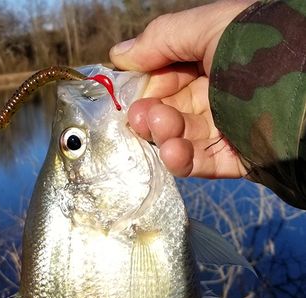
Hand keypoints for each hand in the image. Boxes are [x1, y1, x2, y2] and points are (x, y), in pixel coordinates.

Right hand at [110, 0, 254, 178]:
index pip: (165, 80)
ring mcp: (225, 129)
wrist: (300, 83)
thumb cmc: (253, 45)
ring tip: (160, 130)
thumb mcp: (206, 26)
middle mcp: (215, 96)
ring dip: (165, 137)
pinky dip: (185, 161)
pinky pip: (204, 163)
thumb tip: (117, 55)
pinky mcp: (235, 158)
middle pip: (170, 112)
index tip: (126, 95)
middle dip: (151, 115)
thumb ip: (160, 39)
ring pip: (183, 139)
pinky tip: (172, 153)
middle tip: (139, 117)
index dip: (144, 88)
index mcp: (209, 63)